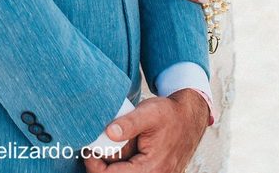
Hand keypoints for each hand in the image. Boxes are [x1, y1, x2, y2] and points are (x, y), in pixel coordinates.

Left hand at [82, 92, 208, 172]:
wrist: (190, 118)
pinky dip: (123, 165)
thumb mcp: (149, 112)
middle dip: (103, 166)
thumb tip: (109, 133)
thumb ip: (128, 123)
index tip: (88, 151)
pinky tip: (121, 151)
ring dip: (113, 166)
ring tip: (109, 148)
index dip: (95, 166)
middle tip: (95, 150)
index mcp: (151, 168)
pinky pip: (134, 172)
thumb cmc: (170, 115)